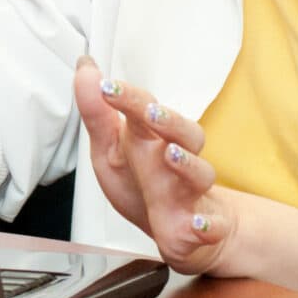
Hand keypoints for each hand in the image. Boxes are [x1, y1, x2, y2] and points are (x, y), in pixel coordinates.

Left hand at [72, 60, 237, 274]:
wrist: (178, 230)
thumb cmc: (142, 185)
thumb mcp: (109, 152)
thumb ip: (97, 114)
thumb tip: (85, 67)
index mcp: (151, 139)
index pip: (144, 110)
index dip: (127, 97)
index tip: (106, 87)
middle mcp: (176, 159)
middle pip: (184, 133)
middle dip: (169, 121)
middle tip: (151, 113)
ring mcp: (192, 192)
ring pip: (201, 173)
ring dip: (188, 164)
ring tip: (172, 156)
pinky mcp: (204, 226)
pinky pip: (213, 225)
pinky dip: (208, 226)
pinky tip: (197, 225)